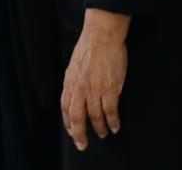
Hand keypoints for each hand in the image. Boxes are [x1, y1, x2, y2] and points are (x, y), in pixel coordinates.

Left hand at [61, 9, 128, 151]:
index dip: (68, 122)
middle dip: (79, 134)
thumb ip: (75, 81)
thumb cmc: (88, 48)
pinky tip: (115, 126)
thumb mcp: (74, 65)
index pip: (65, 107)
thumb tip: (76, 94)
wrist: (102, 36)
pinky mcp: (110, 89)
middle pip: (77, 117)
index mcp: (70, 82)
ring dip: (100, 128)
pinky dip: (113, 121)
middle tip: (83, 144)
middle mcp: (80, 88)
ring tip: (104, 134)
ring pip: (96, 116)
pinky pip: (111, 111)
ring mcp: (95, 89)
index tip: (72, 131)